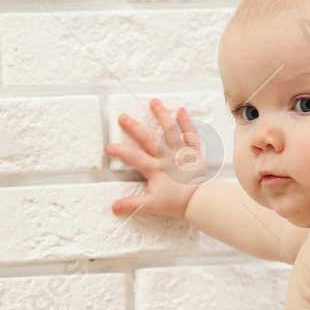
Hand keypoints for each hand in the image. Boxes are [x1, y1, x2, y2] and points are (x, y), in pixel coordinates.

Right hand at [105, 98, 209, 220]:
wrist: (200, 200)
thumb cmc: (176, 203)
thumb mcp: (151, 205)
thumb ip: (132, 204)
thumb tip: (113, 207)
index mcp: (155, 169)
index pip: (134, 157)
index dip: (120, 151)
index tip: (109, 146)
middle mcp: (166, 157)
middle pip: (148, 139)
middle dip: (135, 127)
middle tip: (123, 116)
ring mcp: (180, 152)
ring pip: (169, 131)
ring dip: (161, 116)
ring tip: (154, 102)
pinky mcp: (192, 152)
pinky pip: (189, 134)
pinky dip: (186, 122)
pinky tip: (181, 110)